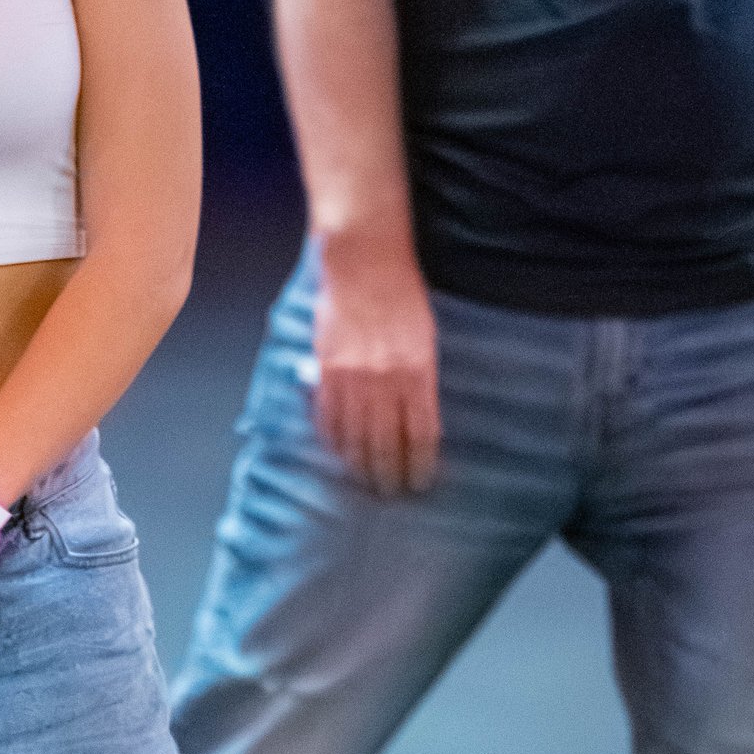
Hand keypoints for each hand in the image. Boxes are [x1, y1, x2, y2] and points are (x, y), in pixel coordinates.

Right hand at [312, 237, 439, 493]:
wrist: (364, 261)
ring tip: (364, 480)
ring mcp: (353, 376)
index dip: (420, 464)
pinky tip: (338, 452)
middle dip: (389, 473)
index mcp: (418, 371)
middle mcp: (386, 379)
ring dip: (360, 463)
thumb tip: (418, 417)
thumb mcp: (426, 336)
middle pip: (387, 443)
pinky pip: (329, 414)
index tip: (420, 482)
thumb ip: (421, 377)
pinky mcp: (327, 368)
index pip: (421, 434)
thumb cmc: (401, 293)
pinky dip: (333, 438)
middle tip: (390, 492)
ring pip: (356, 435)